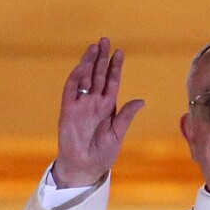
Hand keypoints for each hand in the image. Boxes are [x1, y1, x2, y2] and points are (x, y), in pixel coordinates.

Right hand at [52, 37, 144, 187]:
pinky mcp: (68, 111)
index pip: (111, 82)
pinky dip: (76, 79)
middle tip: (105, 40)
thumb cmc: (102, 154)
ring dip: (88, 63)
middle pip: (98, 76)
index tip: (120, 52)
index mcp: (108, 107)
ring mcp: (80, 105)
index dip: (115, 68)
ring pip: (84, 79)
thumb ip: (126, 116)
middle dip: (101, 58)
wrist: (85, 168)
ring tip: (94, 48)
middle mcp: (94, 103)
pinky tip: (82, 67)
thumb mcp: (118, 134)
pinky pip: (71, 91)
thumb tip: (141, 101)